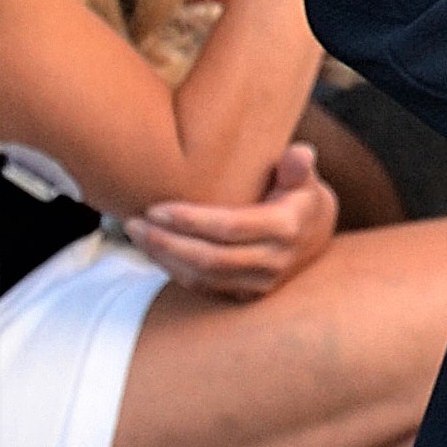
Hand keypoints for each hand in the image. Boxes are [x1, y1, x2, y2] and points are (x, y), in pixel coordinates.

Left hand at [130, 147, 338, 301]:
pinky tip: (154, 250)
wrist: (314, 236)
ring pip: (202, 277)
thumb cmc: (300, 197)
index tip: (155, 208)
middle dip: (166, 242)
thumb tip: (300, 151)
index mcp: (285, 228)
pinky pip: (204, 287)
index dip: (190, 220)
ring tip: (136, 234)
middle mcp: (274, 261)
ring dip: (164, 258)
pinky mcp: (246, 296)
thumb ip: (297, 166)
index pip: (230, 227)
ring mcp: (260, 284)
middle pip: (210, 258)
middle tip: (132, 223)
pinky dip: (174, 270)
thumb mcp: (303, 178)